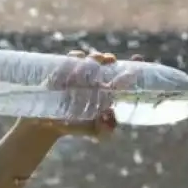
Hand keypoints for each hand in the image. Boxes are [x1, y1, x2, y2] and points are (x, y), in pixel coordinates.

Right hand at [16, 50, 143, 140]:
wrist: (49, 124)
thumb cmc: (75, 124)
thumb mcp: (94, 131)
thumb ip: (105, 130)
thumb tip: (111, 119)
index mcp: (105, 88)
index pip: (120, 73)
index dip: (132, 65)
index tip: (138, 57)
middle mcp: (93, 77)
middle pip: (104, 61)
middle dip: (107, 58)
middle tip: (110, 60)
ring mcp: (77, 73)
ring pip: (88, 58)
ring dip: (92, 57)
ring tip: (95, 61)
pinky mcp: (61, 72)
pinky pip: (68, 61)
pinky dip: (73, 59)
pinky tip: (77, 61)